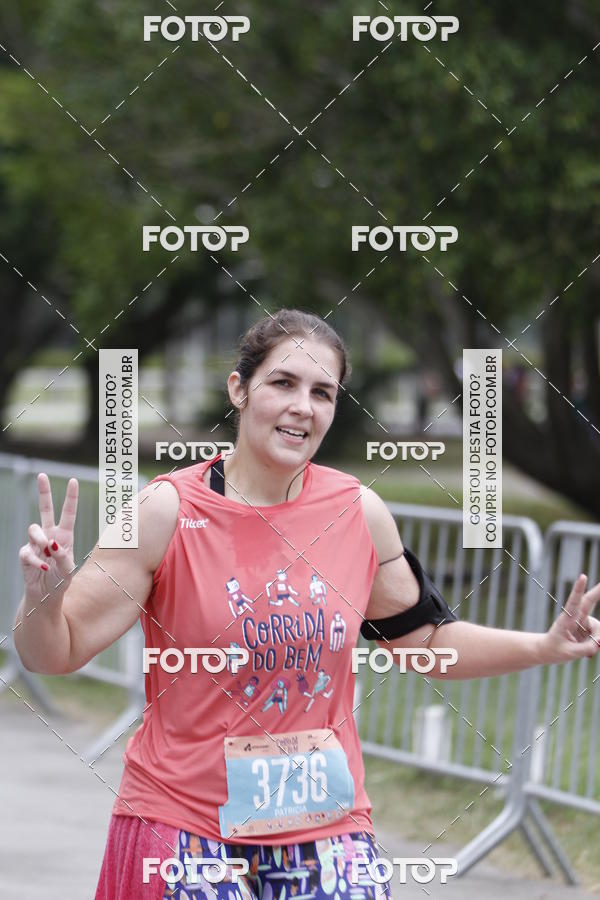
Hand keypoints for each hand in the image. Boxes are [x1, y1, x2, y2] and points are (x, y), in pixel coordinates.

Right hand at [18, 473, 78, 601]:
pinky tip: (43, 568)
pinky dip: (36, 560)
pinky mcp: (25, 554)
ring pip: (34, 529)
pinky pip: (28, 551)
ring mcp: (36, 543)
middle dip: (44, 492)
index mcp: (65, 536)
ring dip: (40, 539)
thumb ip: (63, 556)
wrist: (46, 596)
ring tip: (47, 550)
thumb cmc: (60, 580)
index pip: (68, 513)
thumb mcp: (68, 569)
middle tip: (42, 475)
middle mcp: (50, 535)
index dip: (70, 497)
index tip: (73, 480)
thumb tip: (51, 543)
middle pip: (45, 509)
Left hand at [543, 574, 599, 663]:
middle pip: (589, 601)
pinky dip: (595, 647)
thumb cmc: (553, 649)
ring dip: (596, 642)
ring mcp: (583, 623)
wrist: (548, 651)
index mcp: (566, 619)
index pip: (574, 602)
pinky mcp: (587, 630)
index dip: (579, 589)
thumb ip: (586, 648)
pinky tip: (586, 653)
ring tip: (587, 653)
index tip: (583, 576)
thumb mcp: (569, 652)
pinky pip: (598, 638)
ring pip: (598, 629)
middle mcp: (576, 618)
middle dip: (598, 591)